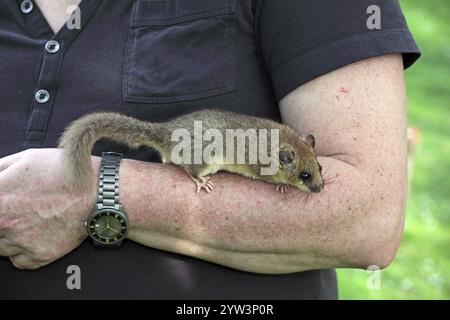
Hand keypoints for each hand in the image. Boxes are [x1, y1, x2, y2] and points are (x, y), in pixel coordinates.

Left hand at [0, 149, 98, 268]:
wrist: (98, 191)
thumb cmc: (66, 172)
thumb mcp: (26, 158)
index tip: (5, 203)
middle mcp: (4, 222)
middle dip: (3, 218)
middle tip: (19, 209)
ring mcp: (20, 241)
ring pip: (0, 246)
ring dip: (9, 236)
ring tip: (29, 221)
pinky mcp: (38, 256)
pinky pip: (18, 260)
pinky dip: (24, 251)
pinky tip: (36, 234)